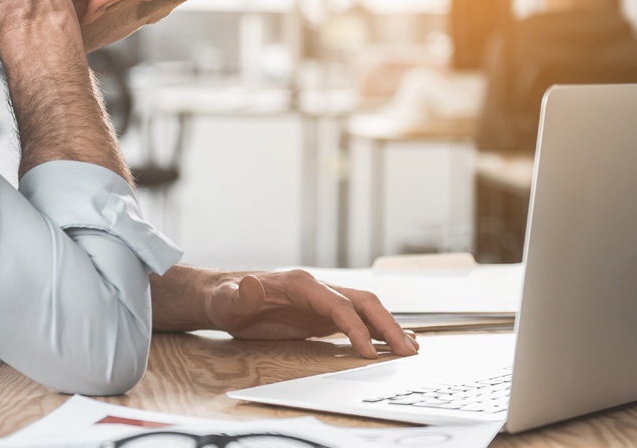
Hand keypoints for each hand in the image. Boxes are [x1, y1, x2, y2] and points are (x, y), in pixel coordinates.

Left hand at [204, 270, 419, 358]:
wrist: (225, 298)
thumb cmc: (227, 298)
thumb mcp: (228, 298)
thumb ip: (241, 295)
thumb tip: (249, 285)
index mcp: (302, 284)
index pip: (339, 305)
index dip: (356, 327)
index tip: (369, 352)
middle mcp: (319, 289)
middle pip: (363, 303)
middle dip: (387, 325)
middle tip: (407, 351)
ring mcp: (323, 302)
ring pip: (366, 310)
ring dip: (389, 328)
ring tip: (411, 348)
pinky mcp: (322, 316)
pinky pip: (356, 321)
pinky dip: (376, 331)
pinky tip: (392, 343)